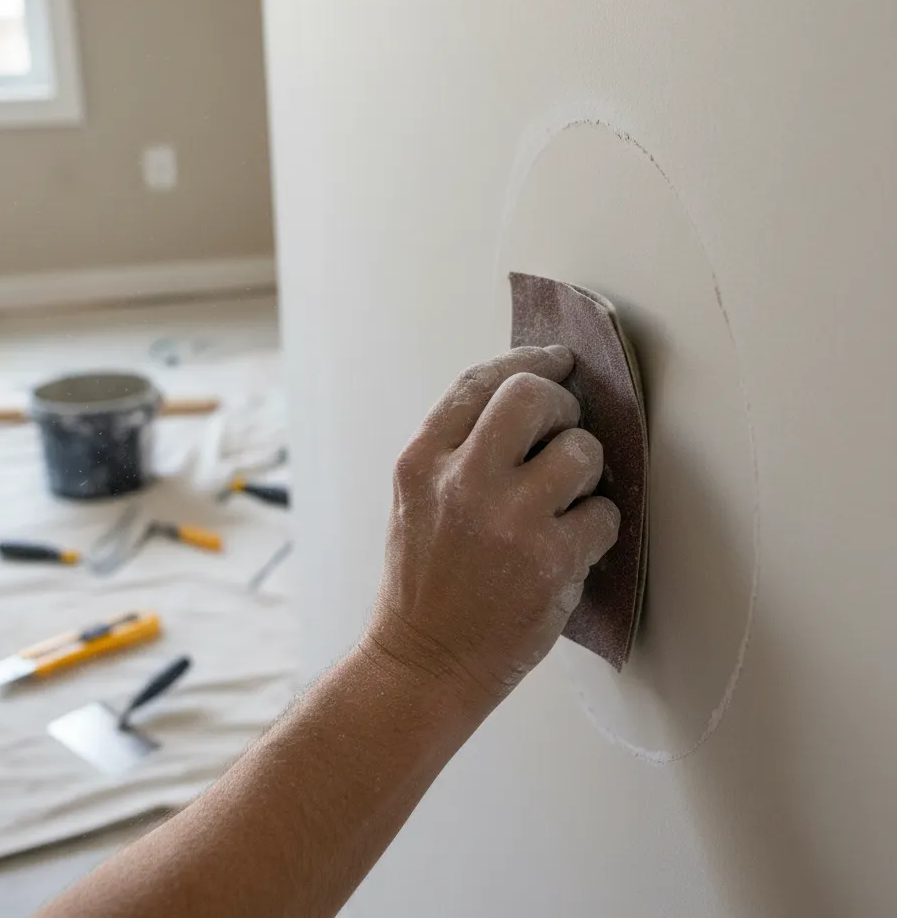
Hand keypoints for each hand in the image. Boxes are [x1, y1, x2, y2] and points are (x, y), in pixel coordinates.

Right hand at [364, 346, 619, 709]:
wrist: (423, 662)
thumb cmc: (423, 584)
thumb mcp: (417, 502)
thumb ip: (459, 451)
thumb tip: (530, 403)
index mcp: (422, 462)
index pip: (481, 382)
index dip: (527, 360)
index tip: (555, 360)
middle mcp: (461, 481)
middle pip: (534, 396)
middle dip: (563, 407)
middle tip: (566, 432)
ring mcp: (507, 520)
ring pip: (581, 450)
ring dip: (587, 472)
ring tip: (566, 502)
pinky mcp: (549, 561)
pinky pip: (605, 514)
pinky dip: (598, 527)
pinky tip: (572, 547)